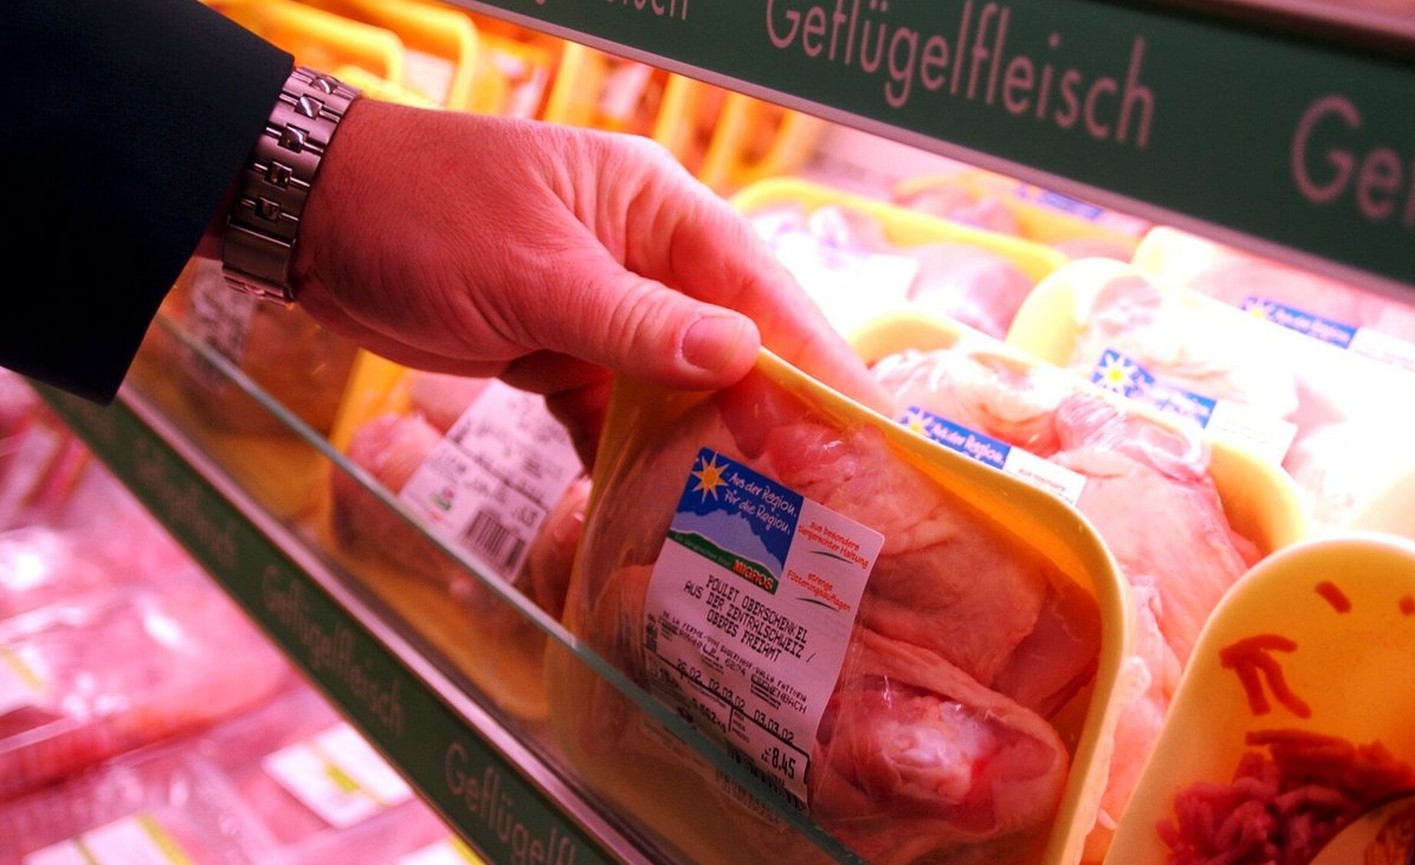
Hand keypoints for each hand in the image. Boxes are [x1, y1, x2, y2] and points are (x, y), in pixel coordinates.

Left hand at [287, 99, 877, 464]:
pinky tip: (655, 505)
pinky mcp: (562, 346)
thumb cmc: (420, 218)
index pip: (756, 285)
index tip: (863, 422)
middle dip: (767, 411)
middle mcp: (643, 253)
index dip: (812, 355)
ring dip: (700, 441)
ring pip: (675, 381)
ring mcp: (603, 302)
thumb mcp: (533, 275)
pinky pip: (614, 405)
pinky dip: (628, 451)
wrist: (309, 220)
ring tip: (753, 513)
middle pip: (728, 338)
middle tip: (819, 491)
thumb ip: (636, 322)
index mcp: (654, 208)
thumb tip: (742, 355)